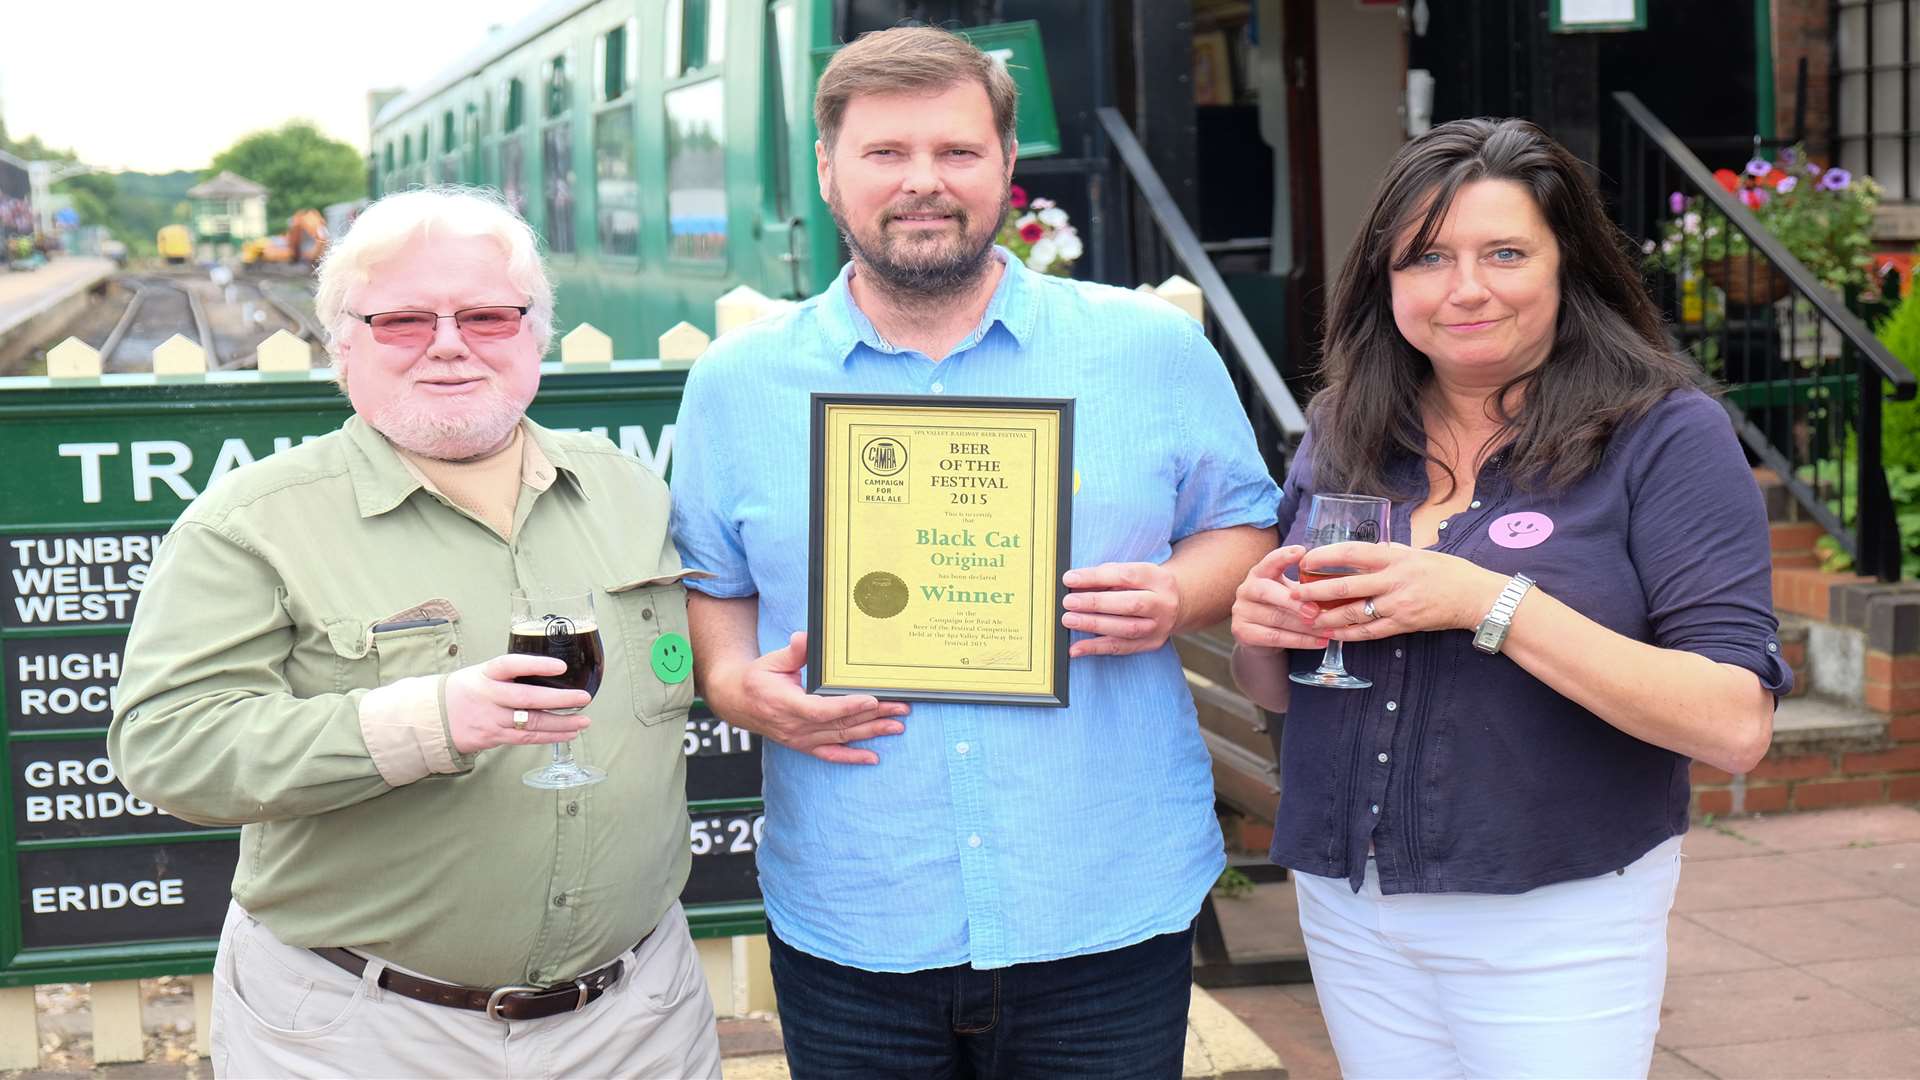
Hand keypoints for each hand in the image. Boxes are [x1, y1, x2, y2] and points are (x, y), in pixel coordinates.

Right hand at [445, 654, 593, 754]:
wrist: (432, 718)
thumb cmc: (466, 690)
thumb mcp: (481, 673)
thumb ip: (509, 673)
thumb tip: (550, 672)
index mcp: (486, 673)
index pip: (511, 665)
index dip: (536, 665)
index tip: (561, 667)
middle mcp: (488, 695)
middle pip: (527, 698)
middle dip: (559, 699)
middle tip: (583, 698)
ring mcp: (489, 719)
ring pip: (530, 723)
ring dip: (560, 724)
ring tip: (583, 721)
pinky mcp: (491, 737)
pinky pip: (525, 738)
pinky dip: (549, 736)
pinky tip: (567, 733)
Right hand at [723, 632, 907, 764]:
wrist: (737, 703)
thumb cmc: (756, 679)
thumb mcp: (771, 661)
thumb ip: (793, 652)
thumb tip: (804, 638)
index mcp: (786, 704)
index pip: (821, 710)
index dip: (848, 707)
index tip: (872, 700)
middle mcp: (795, 727)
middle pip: (839, 725)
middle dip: (873, 717)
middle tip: (900, 709)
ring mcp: (800, 739)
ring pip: (841, 738)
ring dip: (871, 733)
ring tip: (897, 726)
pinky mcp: (803, 745)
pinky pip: (830, 755)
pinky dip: (852, 757)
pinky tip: (873, 757)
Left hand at [1061, 561, 1180, 657]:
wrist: (1177, 603)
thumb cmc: (1145, 585)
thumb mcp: (1132, 573)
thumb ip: (1106, 577)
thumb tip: (1073, 583)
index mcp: (1158, 578)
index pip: (1125, 576)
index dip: (1095, 577)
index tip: (1069, 579)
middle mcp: (1163, 603)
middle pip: (1129, 604)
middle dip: (1095, 603)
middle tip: (1069, 602)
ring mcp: (1158, 626)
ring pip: (1126, 629)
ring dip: (1094, 625)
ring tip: (1069, 620)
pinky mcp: (1151, 644)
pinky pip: (1121, 648)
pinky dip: (1095, 648)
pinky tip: (1076, 648)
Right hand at [1230, 546, 1329, 651]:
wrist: (1261, 636)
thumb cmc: (1282, 607)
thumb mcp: (1290, 591)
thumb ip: (1305, 586)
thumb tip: (1339, 585)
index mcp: (1259, 572)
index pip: (1270, 561)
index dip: (1283, 556)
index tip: (1301, 552)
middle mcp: (1246, 589)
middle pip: (1267, 591)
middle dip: (1294, 602)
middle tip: (1316, 611)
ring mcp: (1241, 611)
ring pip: (1276, 618)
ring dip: (1305, 626)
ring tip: (1328, 630)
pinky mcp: (1243, 632)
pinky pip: (1275, 637)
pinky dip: (1300, 641)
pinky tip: (1319, 642)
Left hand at [1291, 542, 1506, 640]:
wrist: (1475, 596)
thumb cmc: (1447, 571)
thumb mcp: (1416, 553)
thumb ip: (1388, 554)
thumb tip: (1360, 554)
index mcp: (1395, 557)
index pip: (1352, 553)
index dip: (1325, 556)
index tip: (1305, 559)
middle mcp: (1394, 580)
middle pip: (1345, 586)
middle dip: (1315, 592)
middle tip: (1294, 595)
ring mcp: (1398, 604)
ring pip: (1353, 613)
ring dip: (1327, 617)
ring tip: (1307, 618)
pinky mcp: (1403, 624)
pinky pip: (1369, 632)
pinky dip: (1348, 634)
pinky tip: (1332, 634)